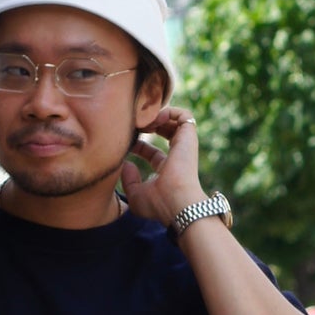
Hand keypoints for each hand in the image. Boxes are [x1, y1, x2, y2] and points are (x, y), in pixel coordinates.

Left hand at [121, 106, 204, 231]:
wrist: (176, 202)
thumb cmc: (158, 204)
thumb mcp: (136, 195)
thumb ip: (129, 180)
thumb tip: (125, 164)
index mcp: (166, 171)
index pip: (152, 153)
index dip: (139, 145)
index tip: (126, 142)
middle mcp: (176, 157)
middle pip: (163, 134)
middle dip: (147, 126)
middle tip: (134, 126)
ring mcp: (183, 146)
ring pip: (173, 122)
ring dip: (156, 116)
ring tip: (143, 121)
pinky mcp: (189, 137)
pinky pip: (184, 115)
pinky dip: (170, 111)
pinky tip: (155, 118)